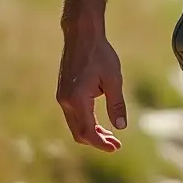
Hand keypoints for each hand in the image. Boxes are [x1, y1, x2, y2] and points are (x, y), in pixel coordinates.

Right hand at [57, 24, 127, 151]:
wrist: (82, 35)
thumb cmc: (100, 54)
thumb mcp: (113, 79)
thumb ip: (116, 104)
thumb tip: (121, 127)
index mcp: (77, 99)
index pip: (88, 132)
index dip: (101, 143)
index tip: (116, 148)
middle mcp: (65, 101)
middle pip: (79, 133)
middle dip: (97, 141)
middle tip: (115, 144)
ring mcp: (62, 97)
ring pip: (75, 125)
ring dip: (91, 133)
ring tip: (110, 135)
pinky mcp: (63, 92)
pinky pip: (73, 115)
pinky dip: (86, 122)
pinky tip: (100, 121)